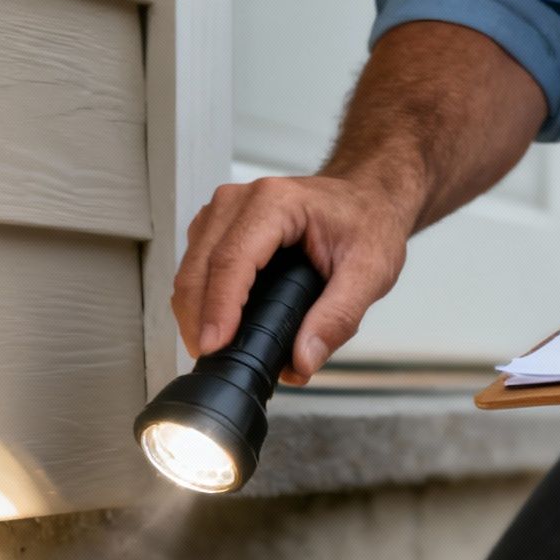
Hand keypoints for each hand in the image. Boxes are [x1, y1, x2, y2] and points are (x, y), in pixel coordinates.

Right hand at [172, 173, 417, 384]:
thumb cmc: (366, 223)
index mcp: (276, 203)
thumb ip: (338, 318)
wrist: (365, 198)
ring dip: (195, 313)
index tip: (213, 346)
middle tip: (214, 362)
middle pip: (199, 267)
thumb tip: (303, 359)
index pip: (231, 260)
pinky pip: (195, 266)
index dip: (218, 308)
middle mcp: (240, 201)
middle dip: (199, 320)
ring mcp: (224, 211)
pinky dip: (200, 301)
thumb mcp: (369, 273)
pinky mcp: (218, 226)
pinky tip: (218, 325)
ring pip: (189, 268)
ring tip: (219, 349)